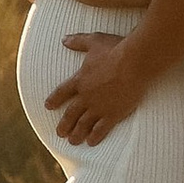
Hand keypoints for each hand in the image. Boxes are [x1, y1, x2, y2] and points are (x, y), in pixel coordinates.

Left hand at [47, 30, 139, 145]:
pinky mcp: (113, 114)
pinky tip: (91, 143)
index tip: (48, 106)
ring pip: (84, 125)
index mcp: (80, 80)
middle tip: (60, 133)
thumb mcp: (94, 41)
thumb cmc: (115, 49)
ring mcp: (99, 107)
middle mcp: (86, 96)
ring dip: (77, 134)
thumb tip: (64, 39)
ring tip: (72, 141)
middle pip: (71, 113)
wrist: (134, 62)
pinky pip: (101, 129)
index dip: (54, 99)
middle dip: (64, 124)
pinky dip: (95, 137)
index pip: (62, 92)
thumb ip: (78, 41)